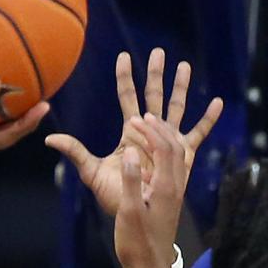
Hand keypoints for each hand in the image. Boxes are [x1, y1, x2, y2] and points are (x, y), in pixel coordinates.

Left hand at [46, 48, 223, 216]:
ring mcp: (168, 142)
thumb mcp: (92, 173)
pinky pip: (198, 134)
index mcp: (130, 133)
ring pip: (176, 109)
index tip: (124, 56)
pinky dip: (208, 118)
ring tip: (185, 66)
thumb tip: (50, 138)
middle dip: (156, 74)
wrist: (136, 214)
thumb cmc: (115, 195)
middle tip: (159, 52)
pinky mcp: (184, 155)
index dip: (125, 77)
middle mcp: (151, 133)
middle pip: (154, 96)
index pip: (128, 98)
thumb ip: (76, 153)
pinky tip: (217, 102)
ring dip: (181, 88)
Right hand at [115, 114, 188, 267]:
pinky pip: (176, 167)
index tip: (134, 119)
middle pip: (175, 147)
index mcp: (166, 187)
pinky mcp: (172, 199)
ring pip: (178, 155)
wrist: (152, 267)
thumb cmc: (137, 243)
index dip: (150, 130)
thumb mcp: (128, 212)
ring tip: (150, 126)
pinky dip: (168, 152)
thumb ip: (130, 180)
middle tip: (143, 116)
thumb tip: (129, 151)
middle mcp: (176, 186)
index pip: (164, 148)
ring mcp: (176, 193)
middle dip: (160, 127)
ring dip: (166, 136)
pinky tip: (157, 151)